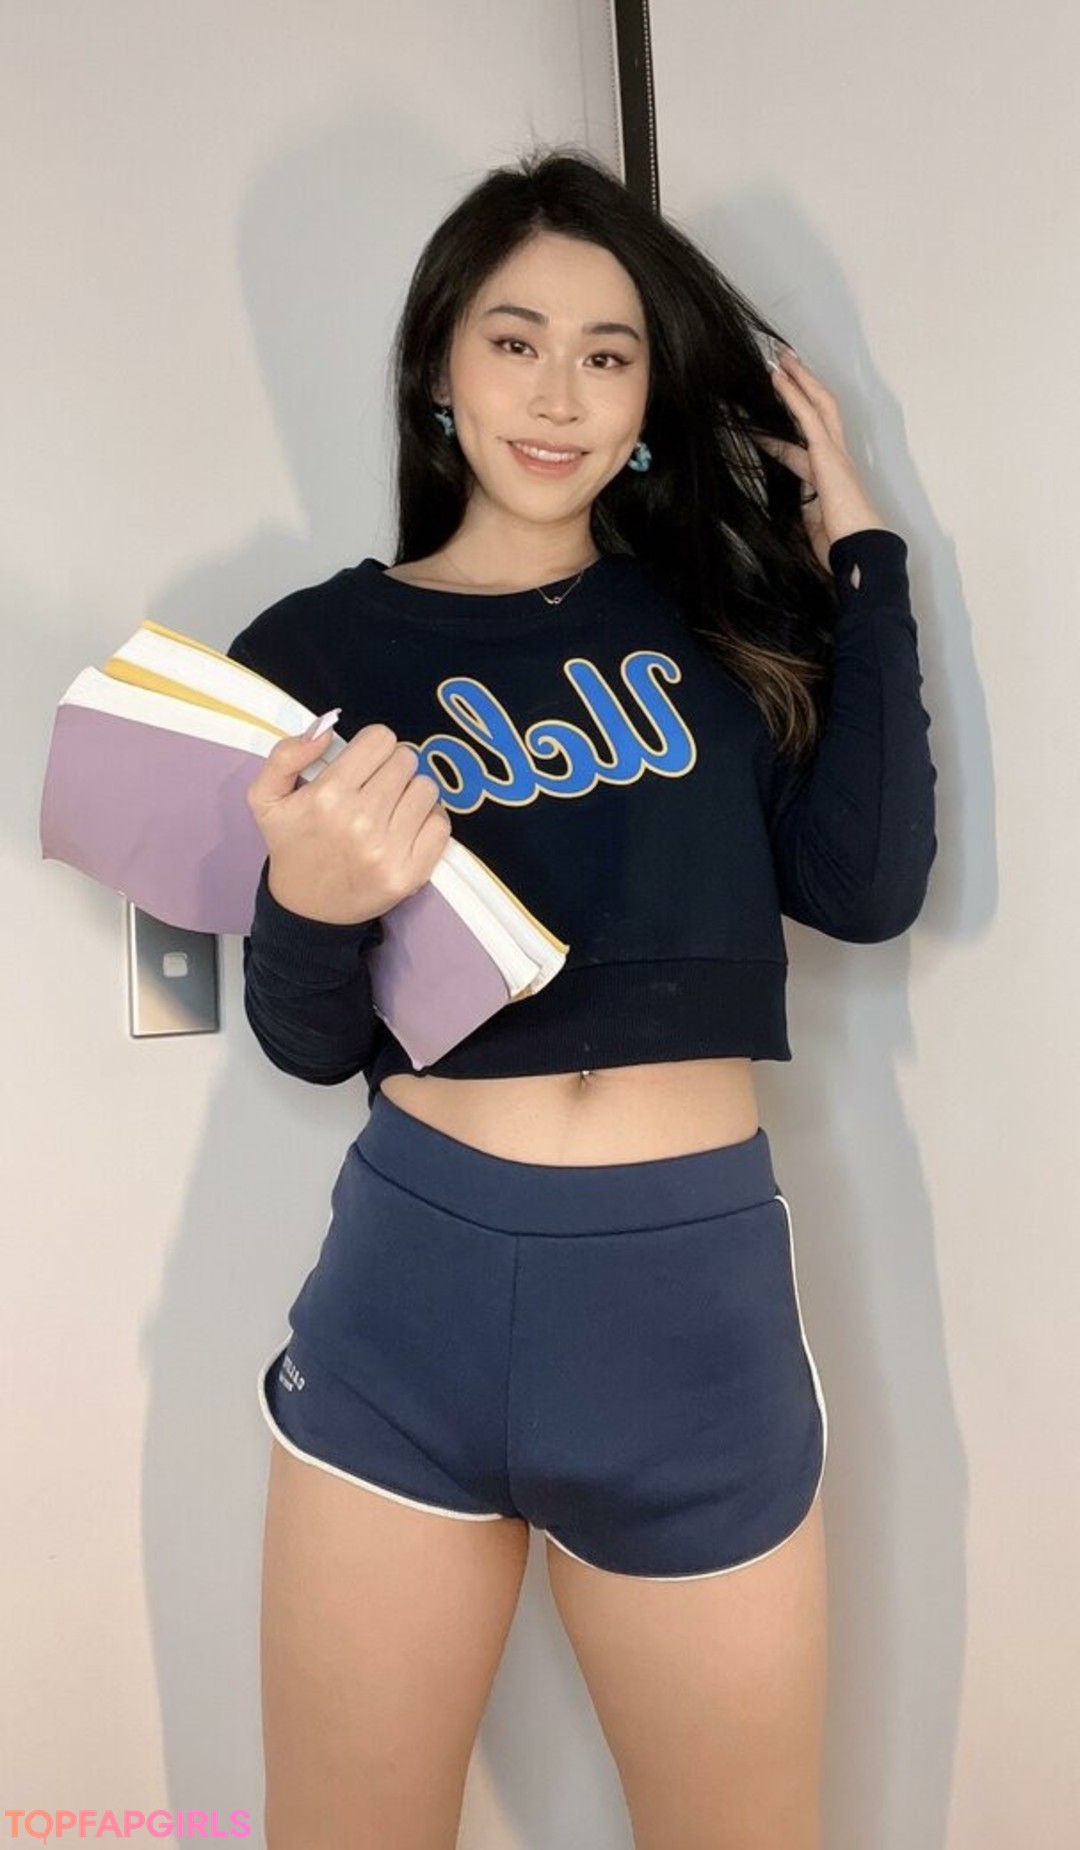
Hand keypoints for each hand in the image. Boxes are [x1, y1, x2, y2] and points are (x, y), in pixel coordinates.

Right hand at [246, 720, 451, 924]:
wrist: (306, 909)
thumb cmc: (291, 845)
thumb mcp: (265, 797)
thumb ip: (286, 754)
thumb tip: (327, 728)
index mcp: (328, 796)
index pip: (380, 739)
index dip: (373, 746)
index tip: (364, 762)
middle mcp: (361, 821)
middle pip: (406, 761)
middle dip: (391, 767)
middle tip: (376, 786)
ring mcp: (389, 850)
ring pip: (426, 788)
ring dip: (411, 792)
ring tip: (390, 807)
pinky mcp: (410, 873)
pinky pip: (441, 824)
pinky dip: (428, 821)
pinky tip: (406, 827)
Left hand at [750, 347, 886, 573]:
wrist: (860, 552)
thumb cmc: (841, 549)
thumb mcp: (813, 529)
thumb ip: (803, 513)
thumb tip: (793, 513)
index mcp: (830, 480)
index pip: (801, 450)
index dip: (778, 437)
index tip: (760, 428)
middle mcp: (837, 460)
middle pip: (821, 412)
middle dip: (803, 387)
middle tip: (784, 363)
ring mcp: (835, 454)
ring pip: (818, 404)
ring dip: (799, 379)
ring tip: (780, 359)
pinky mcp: (827, 453)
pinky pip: (808, 415)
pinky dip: (793, 393)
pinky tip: (778, 377)